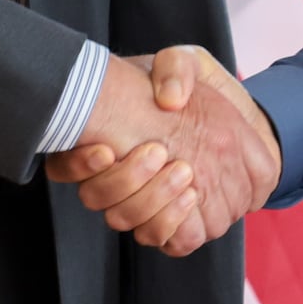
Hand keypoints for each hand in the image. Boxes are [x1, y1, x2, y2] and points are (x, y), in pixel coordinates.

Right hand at [47, 47, 280, 254]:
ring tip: (184, 172)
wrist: (240, 124)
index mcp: (104, 138)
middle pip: (94, 196)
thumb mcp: (188, 64)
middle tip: (158, 153)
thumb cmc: (200, 92)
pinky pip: (160, 239)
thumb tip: (168, 98)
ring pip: (123, 220)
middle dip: (124, 180)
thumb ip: (175, 68)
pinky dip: (172, 224)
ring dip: (151, 200)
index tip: (105, 150)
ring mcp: (141, 203)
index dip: (74, 164)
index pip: (62, 164)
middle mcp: (113, 176)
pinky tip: (192, 198)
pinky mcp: (173, 223)